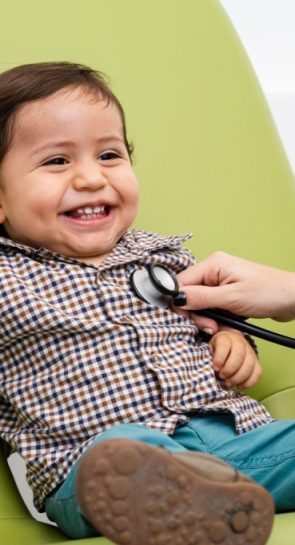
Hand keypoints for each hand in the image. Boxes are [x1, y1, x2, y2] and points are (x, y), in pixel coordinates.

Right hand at [176, 252, 294, 321]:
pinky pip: (211, 307)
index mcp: (212, 264)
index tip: (192, 320)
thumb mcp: (232, 298)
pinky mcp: (226, 293)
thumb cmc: (269, 292)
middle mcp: (213, 270)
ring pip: (199, 304)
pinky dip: (217, 319)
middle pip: (188, 295)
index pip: (180, 283)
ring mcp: (220, 282)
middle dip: (197, 315)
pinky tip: (228, 325)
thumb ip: (201, 298)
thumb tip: (176, 298)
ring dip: (208, 319)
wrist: (293, 298)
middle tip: (212, 327)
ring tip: (222, 328)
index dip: (181, 304)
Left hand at [210, 330, 261, 388]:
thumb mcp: (205, 339)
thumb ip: (203, 327)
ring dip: (238, 377)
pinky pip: (258, 372)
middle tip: (222, 376)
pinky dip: (249, 382)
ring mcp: (249, 352)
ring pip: (249, 364)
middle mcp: (239, 342)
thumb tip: (210, 328)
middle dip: (229, 369)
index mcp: (225, 337)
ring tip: (228, 382)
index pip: (225, 344)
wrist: (226, 347)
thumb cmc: (214, 347)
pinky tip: (240, 385)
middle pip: (239, 355)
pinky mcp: (255, 362)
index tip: (215, 368)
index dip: (220, 358)